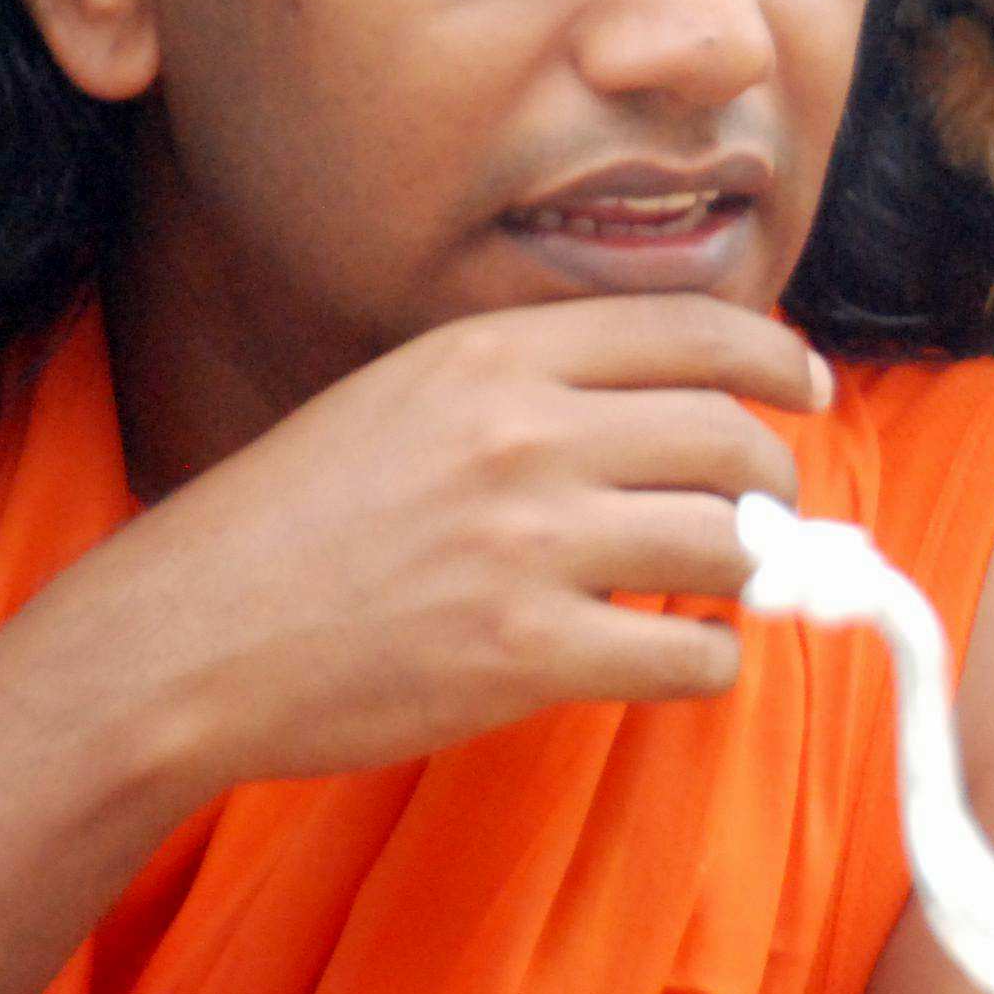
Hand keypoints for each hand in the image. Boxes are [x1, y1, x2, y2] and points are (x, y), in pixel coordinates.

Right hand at [0, 294, 828, 801]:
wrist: (186, 633)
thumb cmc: (292, 521)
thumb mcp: (404, 398)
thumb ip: (528, 389)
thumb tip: (669, 408)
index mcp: (493, 354)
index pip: (693, 330)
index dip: (775, 360)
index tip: (807, 388)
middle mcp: (524, 433)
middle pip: (731, 439)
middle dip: (771, 485)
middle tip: (766, 519)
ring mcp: (530, 544)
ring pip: (732, 547)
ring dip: (749, 577)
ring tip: (714, 594)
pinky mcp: (528, 653)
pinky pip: (692, 655)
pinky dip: (706, 663)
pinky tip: (668, 659)